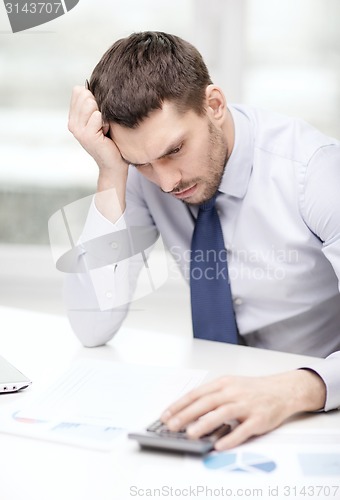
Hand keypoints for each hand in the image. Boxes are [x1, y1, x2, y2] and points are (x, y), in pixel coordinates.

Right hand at [68, 85, 128, 219]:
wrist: (114, 164)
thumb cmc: (111, 141)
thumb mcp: (100, 119)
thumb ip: (93, 103)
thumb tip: (89, 86)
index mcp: (73, 118)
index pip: (78, 91)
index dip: (93, 97)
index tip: (100, 114)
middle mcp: (73, 123)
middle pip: (84, 95)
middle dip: (99, 105)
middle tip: (104, 123)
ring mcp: (78, 130)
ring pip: (90, 103)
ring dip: (103, 113)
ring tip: (105, 128)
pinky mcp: (87, 136)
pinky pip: (97, 116)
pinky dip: (107, 122)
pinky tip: (107, 133)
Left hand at [161, 370, 325, 449]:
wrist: (282, 390)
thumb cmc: (253, 390)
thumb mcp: (231, 386)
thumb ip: (212, 396)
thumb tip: (188, 412)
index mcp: (224, 383)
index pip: (197, 393)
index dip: (180, 404)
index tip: (166, 415)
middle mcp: (233, 392)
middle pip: (206, 402)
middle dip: (186, 414)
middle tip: (171, 425)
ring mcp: (246, 405)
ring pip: (222, 413)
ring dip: (205, 424)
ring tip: (190, 434)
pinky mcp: (259, 419)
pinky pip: (243, 429)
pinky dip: (230, 438)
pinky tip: (219, 444)